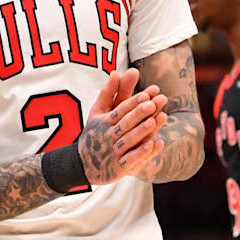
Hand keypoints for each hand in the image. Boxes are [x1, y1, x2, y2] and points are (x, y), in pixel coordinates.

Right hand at [78, 68, 167, 184]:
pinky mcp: (118, 168)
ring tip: (156, 120)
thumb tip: (116, 71)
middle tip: (153, 103)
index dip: (134, 101)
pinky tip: (156, 144)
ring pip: (129, 140)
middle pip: (125, 123)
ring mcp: (113, 152)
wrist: (82, 164)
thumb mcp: (98, 112)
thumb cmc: (94, 132)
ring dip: (142, 131)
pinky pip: (131, 160)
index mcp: (104, 121)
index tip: (148, 93)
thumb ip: (109, 92)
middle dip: (139, 113)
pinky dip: (142, 153)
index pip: (120, 110)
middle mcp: (108, 135)